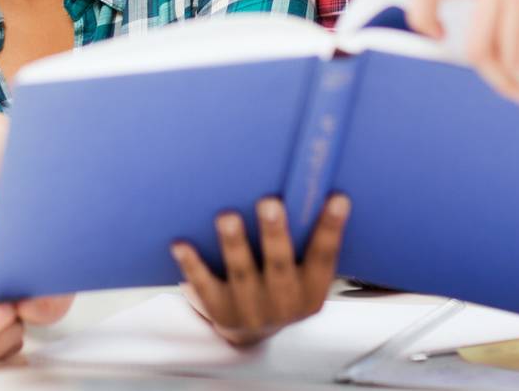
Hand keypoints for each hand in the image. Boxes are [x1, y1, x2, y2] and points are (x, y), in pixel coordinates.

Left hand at [172, 194, 348, 347]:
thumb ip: (303, 242)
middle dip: (274, 233)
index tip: (338, 198)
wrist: (252, 335)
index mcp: (311, 291)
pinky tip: (181, 244)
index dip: (331, 228)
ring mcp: (251, 310)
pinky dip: (192, 265)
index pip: (324, 257)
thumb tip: (304, 184)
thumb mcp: (300, 273)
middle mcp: (284, 303)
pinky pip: (204, 285)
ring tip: (227, 216)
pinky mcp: (220, 311)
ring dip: (234, 243)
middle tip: (270, 203)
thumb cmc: (279, 285)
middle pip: (279, 264)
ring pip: (241, 272)